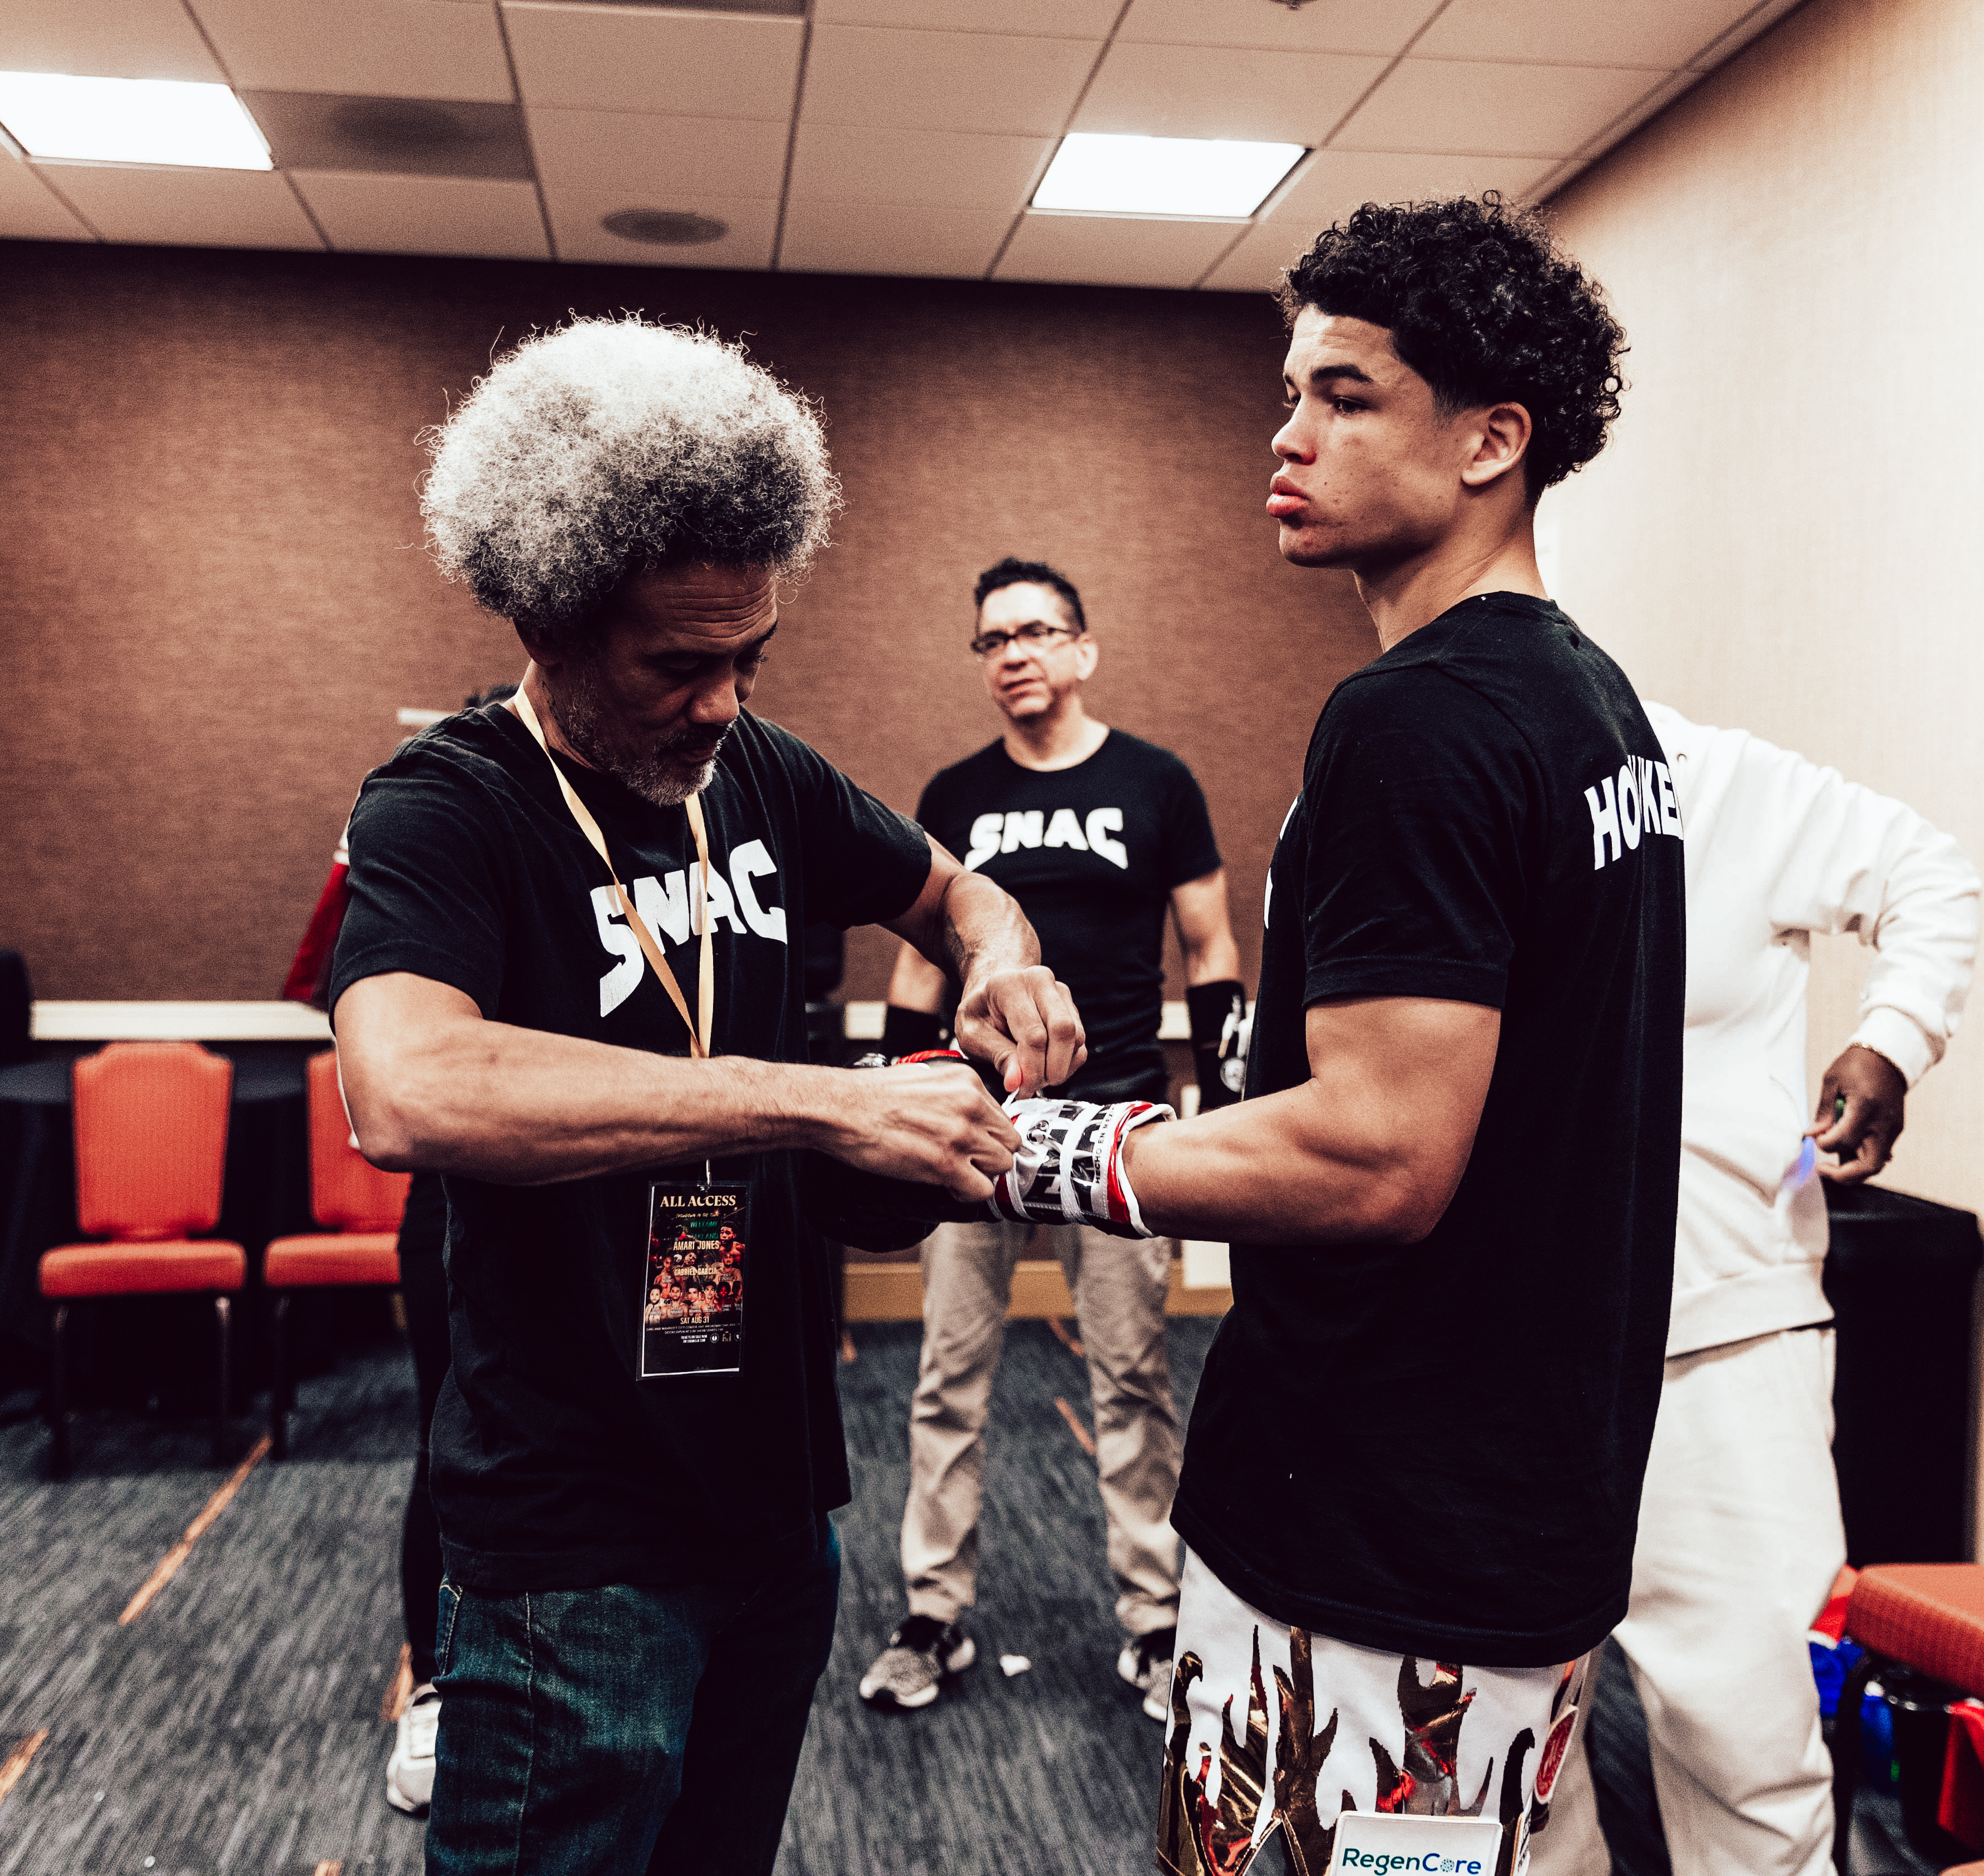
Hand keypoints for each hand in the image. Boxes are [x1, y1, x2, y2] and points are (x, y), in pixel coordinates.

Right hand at [822, 1060, 1018, 1201]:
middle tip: (971, 1163)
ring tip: (958, 1175)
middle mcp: (970, 1105)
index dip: (990, 1136)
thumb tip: (963, 1108)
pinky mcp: (945, 1164)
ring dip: (982, 1175)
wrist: (842, 1109)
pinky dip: (967, 1194)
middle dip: (992, 1156)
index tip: (978, 1145)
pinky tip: (949, 1187)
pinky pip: (980, 1190)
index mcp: (967, 1081)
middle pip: (1009, 1142)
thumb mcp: (923, 1076)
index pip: (1003, 1116)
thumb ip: (952, 1092)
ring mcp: (960, 1135)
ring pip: (1001, 1166)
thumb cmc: (871, 1094)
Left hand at [953, 965, 1085, 1095]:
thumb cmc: (980, 1013)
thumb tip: (1017, 1083)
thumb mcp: (972, 1035)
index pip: (1034, 1034)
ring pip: (1076, 1037)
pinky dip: (1068, 1062)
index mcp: (1010, 985)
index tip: (1021, 1088)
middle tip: (1035, 1086)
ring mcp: (1059, 993)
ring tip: (1037, 1076)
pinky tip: (1046, 1066)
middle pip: (1063, 1029)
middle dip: (1053, 1068)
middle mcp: (1039, 982)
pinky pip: (1080, 1041)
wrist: (990, 995)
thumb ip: (997, 1056)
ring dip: (1061, 1067)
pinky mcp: (1070, 1007)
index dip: (1032, 1068)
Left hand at [1809, 1044, 1905, 1183]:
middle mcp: (1883, 1124)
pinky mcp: (1895, 1130)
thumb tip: (1812, 1134)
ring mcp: (1892, 1129)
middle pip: (1868, 1166)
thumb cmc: (1857, 1065)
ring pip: (1876, 1165)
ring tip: (1833, 1161)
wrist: (1888, 1057)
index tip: (1815, 1136)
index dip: (1824, 1144)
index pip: (1843, 1140)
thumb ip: (1823, 1111)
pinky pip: (1881, 1154)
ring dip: (1853, 1169)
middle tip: (1823, 1168)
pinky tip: (1848, 1150)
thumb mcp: (1832, 1081)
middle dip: (1843, 1174)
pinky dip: (1863, 1158)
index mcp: (1865, 1108)